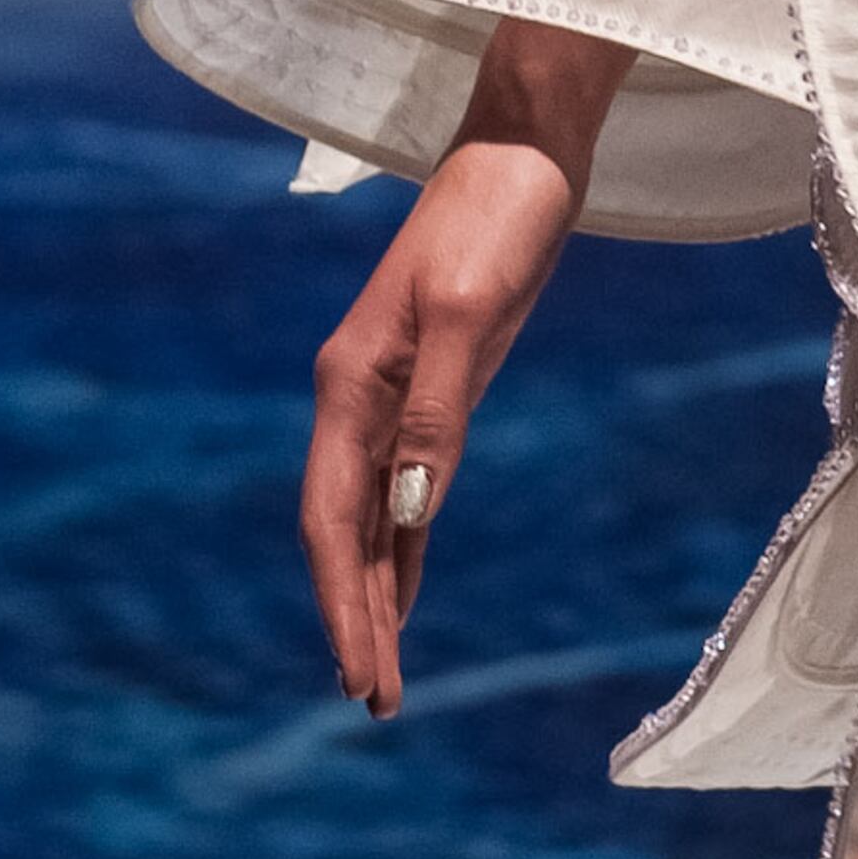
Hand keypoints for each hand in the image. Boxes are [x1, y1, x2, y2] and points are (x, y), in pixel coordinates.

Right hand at [298, 21, 628, 708]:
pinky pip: (405, 487)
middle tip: (373, 704)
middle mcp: (358, 396)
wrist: (524, 154)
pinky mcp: (434, 387)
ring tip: (381, 672)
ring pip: (370, 517)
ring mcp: (393, 393)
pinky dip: (400, 545)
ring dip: (374, 593)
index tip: (355, 675)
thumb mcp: (468, 311)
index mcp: (350, 383)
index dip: (339, 602)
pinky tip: (403, 588)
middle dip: (353, 618)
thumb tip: (408, 509)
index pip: (333, 520)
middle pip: (342, 532)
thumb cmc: (496, 220)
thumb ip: (434, 410)